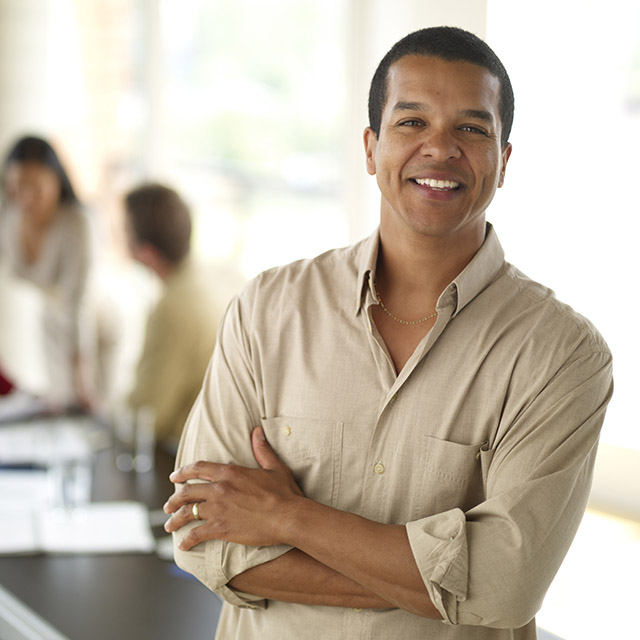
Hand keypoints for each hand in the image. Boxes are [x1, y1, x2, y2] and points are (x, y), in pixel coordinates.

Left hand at [163, 426, 303, 549]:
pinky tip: (183, 546)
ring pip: (188, 513)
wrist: (288, 517)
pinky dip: (187, 541)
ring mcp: (218, 509)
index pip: (199, 468)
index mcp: (230, 472)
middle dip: (174, 499)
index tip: (174, 477)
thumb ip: (262, 449)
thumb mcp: (274, 467)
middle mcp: (220, 489)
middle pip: (188, 492)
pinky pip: (196, 534)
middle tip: (168, 506)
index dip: (184, 472)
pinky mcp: (221, 528)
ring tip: (169, 526)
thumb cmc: (284, 493)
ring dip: (175, 520)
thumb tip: (257, 431)